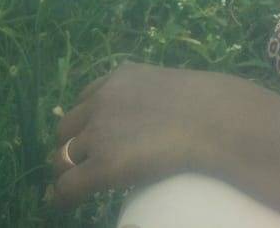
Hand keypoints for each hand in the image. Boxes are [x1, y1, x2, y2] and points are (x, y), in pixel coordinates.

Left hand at [52, 62, 251, 208]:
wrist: (217, 121)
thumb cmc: (212, 104)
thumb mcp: (173, 87)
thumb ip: (153, 97)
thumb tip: (155, 121)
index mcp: (121, 76)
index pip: (87, 97)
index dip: (87, 120)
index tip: (93, 134)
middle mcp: (103, 99)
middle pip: (67, 127)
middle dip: (72, 144)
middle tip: (84, 161)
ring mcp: (100, 131)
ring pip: (62, 157)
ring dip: (68, 169)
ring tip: (78, 183)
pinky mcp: (103, 164)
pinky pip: (68, 185)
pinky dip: (65, 196)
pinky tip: (68, 203)